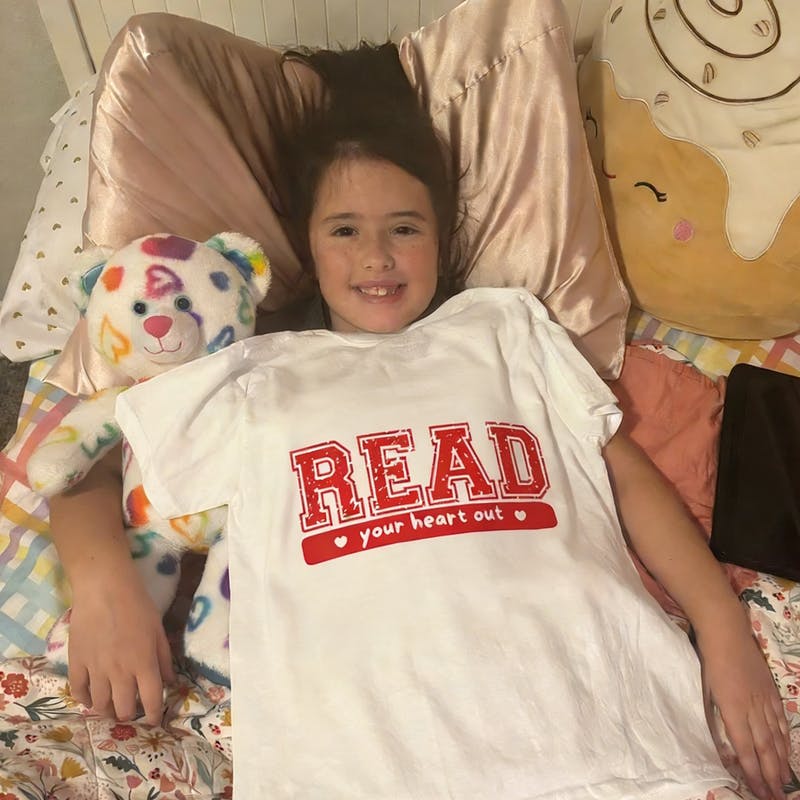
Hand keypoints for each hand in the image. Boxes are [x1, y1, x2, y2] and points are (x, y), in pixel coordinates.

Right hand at [67, 569, 175, 725]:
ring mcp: (96, 669)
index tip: (155, 721)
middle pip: (123, 709)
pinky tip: (91, 699)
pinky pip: (78, 691)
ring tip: (112, 709)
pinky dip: (85, 700)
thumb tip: (169, 682)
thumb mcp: (159, 629)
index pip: (151, 701)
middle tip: (132, 711)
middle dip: (130, 715)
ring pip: (100, 705)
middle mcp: (120, 672)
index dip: (154, 716)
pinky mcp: (76, 662)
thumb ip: (164, 658)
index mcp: (144, 664)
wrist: (104, 588)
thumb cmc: (138, 605)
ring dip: (107, 711)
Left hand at [699, 628, 789, 799]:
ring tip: (784, 781)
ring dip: (781, 761)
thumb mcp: (708, 693)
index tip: (758, 792)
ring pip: (776, 737)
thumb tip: (727, 747)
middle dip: (771, 775)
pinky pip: (780, 720)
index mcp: (733, 711)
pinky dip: (785, 737)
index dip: (753, 773)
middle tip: (776, 796)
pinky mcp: (771, 692)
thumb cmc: (711, 662)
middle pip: (765, 749)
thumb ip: (719, 720)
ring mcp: (765, 701)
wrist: (727, 635)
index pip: (745, 749)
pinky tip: (787, 749)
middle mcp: (753, 710)